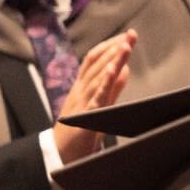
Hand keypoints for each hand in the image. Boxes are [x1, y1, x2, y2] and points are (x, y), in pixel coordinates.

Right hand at [52, 29, 133, 163]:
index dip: (109, 46)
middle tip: (130, 35)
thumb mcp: (97, 105)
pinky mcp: (85, 117)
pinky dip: (105, 83)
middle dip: (115, 48)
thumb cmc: (77, 131)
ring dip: (112, 60)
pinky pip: (96, 98)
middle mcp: (80, 91)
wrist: (59, 154)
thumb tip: (124, 69)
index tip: (126, 35)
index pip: (94, 60)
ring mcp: (81, 103)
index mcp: (81, 87)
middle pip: (97, 64)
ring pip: (97, 77)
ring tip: (124, 46)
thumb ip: (111, 88)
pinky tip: (113, 72)